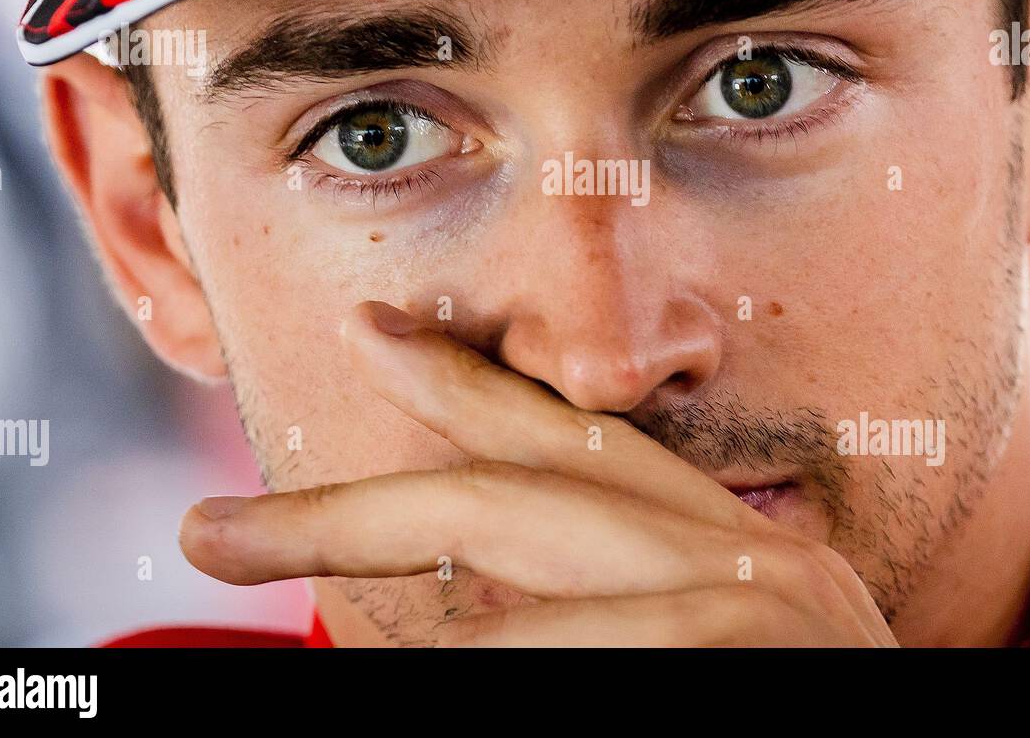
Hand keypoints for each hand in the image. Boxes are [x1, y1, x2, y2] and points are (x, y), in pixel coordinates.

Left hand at [178, 301, 897, 646]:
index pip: (574, 434)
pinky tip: (456, 659)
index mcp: (731, 548)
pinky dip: (498, 663)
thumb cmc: (812, 708)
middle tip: (216, 528)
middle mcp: (745, 564)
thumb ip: (606, 600)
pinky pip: (554, 660)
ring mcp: (750, 621)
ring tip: (359, 652)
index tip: (369, 330)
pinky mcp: (743, 660)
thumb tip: (458, 602)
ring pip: (511, 626)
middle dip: (348, 511)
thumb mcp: (716, 644)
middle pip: (508, 498)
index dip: (460, 381)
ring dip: (429, 656)